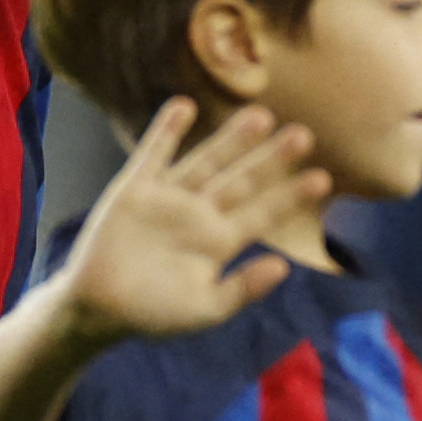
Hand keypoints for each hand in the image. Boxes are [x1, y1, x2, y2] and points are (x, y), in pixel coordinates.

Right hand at [62, 98, 322, 343]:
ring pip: (206, 161)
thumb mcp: (205, 310)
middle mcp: (199, 214)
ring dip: (231, 139)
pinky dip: (167, 131)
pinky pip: (153, 154)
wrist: (98, 308)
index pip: (262, 214)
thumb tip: (284, 265)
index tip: (323, 178)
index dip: (291, 196)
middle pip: (241, 180)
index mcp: (218, 243)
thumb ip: (244, 288)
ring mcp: (168, 198)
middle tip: (305, 134)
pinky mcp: (134, 189)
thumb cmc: (152, 314)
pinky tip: (184, 106)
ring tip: (261, 114)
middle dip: (271, 159)